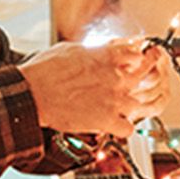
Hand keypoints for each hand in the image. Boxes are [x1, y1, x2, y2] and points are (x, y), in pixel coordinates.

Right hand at [22, 40, 162, 135]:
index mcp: (108, 56)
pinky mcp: (106, 120)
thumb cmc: (45, 71)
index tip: (134, 63)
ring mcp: (114, 100)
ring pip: (141, 104)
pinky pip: (129, 129)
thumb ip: (94, 50)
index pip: (139, 54)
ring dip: (130, 106)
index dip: (137, 59)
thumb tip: (103, 50)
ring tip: (117, 107)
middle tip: (134, 81)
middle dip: (142, 78)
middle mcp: (116, 77)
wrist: (31, 94)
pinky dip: (122, 128)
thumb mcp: (71, 49)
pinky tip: (112, 124)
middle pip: (148, 75)